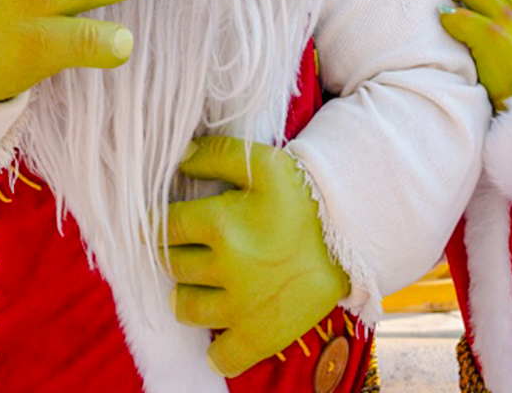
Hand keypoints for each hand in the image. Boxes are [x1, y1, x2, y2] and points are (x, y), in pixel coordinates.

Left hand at [164, 137, 349, 376]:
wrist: (354, 236)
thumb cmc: (305, 197)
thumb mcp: (265, 165)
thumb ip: (217, 154)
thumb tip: (179, 156)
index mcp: (221, 223)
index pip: (162, 227)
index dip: (157, 223)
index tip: (163, 224)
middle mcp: (225, 267)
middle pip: (171, 266)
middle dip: (175, 254)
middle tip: (191, 248)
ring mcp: (241, 306)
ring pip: (185, 307)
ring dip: (186, 294)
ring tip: (203, 282)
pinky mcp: (261, 335)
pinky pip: (221, 356)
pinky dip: (215, 348)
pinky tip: (223, 327)